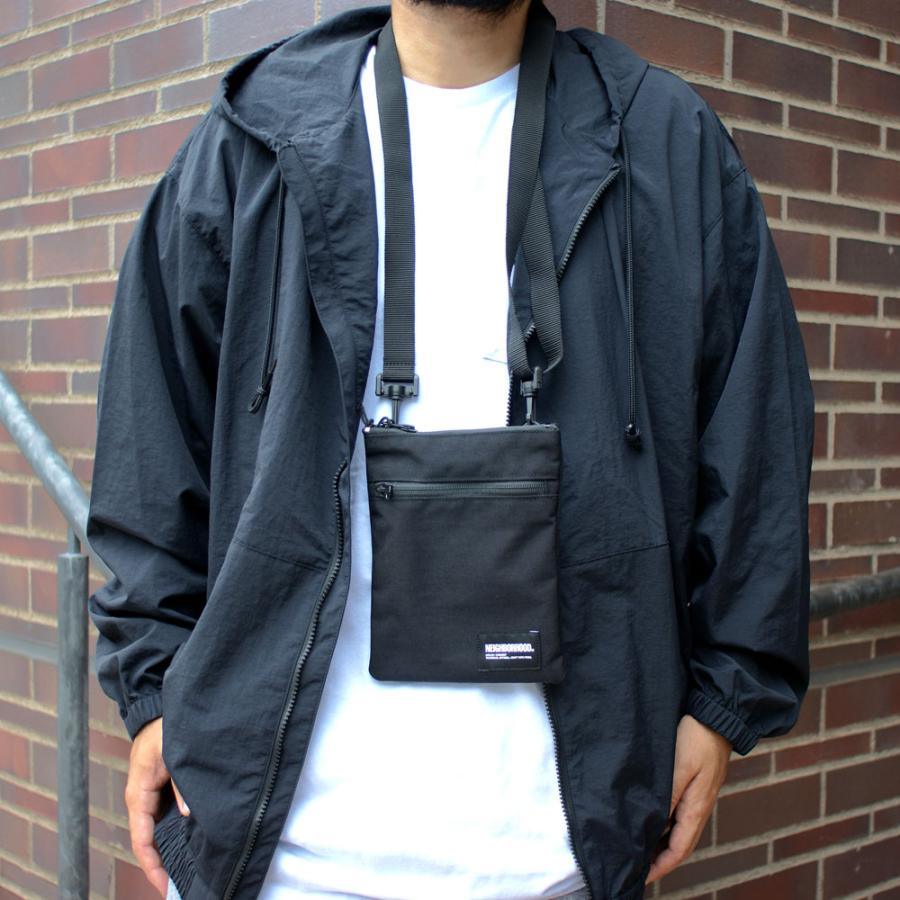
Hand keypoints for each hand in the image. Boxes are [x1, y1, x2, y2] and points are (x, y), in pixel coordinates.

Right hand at [124, 717, 189, 896]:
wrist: (157, 712)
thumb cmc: (162, 729)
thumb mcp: (172, 752)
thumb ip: (180, 782)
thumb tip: (188, 814)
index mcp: (139, 795)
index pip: (142, 840)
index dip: (153, 865)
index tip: (166, 886)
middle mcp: (142, 801)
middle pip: (149, 842)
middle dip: (163, 866)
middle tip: (183, 886)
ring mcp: (151, 797)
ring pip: (158, 832)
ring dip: (170, 851)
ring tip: (189, 871)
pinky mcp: (161, 792)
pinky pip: (165, 819)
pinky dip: (175, 834)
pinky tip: (192, 843)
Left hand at [645, 713, 730, 885]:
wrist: (716, 715)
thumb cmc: (697, 738)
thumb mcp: (679, 766)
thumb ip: (668, 794)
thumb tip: (654, 823)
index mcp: (697, 807)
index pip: (678, 849)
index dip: (661, 866)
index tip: (642, 876)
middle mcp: (699, 807)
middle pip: (680, 844)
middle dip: (661, 860)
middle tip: (637, 867)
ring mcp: (698, 796)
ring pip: (679, 830)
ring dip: (662, 843)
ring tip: (641, 849)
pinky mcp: (695, 784)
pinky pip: (680, 814)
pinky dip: (665, 825)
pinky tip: (651, 819)